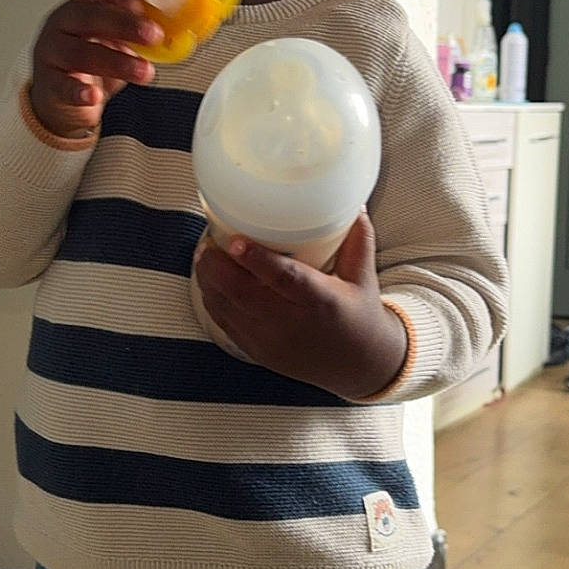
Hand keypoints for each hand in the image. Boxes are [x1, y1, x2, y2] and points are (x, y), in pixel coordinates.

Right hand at [30, 0, 162, 138]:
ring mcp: (51, 52)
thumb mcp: (114, 42)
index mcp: (84, 5)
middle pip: (90, 16)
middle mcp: (63, 23)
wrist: (60, 98)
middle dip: (125, 24)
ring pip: (80, 52)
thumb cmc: (90, 64)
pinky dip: (79, 91)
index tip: (143, 3)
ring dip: (116, 62)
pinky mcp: (48, 83)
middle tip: (154, 35)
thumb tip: (173, 33)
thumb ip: (137, 35)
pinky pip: (62, 85)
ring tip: (144, 72)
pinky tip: (93, 95)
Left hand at [193, 212, 408, 399]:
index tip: (236, 240)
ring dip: (209, 281)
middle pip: (244, 294)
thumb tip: (354, 202)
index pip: (285, 279)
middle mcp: (292, 323)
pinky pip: (225, 323)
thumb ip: (358, 239)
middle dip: (218, 266)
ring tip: (204, 255)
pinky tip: (209, 279)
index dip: (257, 259)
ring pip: (228, 309)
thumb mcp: (364, 277)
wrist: (356, 366)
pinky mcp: (257, 351)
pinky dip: (212, 299)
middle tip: (208, 242)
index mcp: (322, 301)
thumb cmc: (359, 314)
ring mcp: (271, 341)